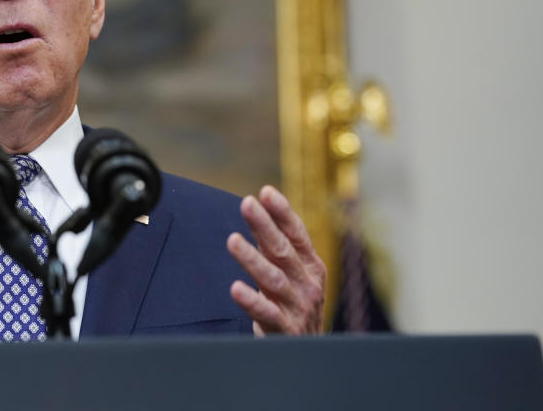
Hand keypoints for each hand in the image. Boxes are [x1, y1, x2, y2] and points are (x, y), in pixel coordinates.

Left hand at [227, 185, 325, 334]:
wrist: (307, 351)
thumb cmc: (294, 304)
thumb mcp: (291, 273)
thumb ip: (275, 246)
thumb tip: (257, 209)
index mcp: (310, 266)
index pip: (296, 234)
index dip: (282, 213)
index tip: (265, 192)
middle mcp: (307, 283)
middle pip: (283, 251)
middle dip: (264, 226)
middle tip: (246, 203)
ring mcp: (298, 306)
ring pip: (273, 279)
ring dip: (252, 259)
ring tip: (232, 240)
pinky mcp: (285, 329)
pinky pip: (267, 313)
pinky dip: (252, 300)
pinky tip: (235, 288)